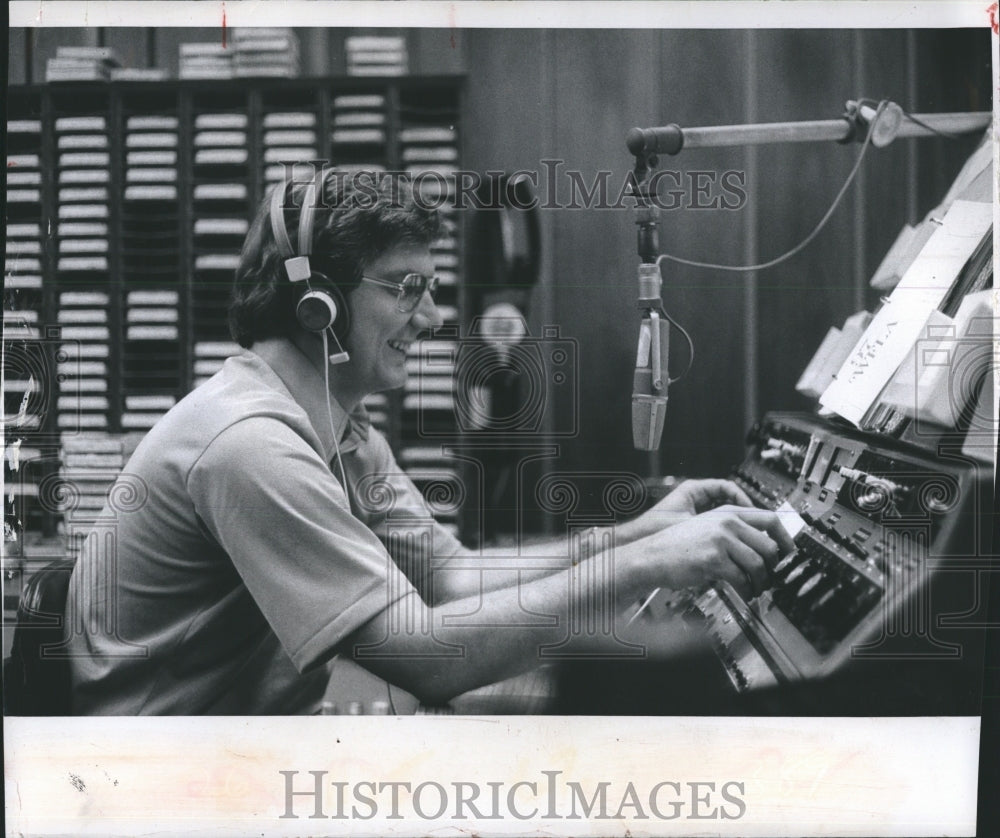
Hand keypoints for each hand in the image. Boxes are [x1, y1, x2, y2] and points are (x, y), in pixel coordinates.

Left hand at [626, 479, 753, 541]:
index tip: (750, 512)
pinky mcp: (693, 523)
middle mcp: (696, 497)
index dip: (742, 499)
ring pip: (723, 514)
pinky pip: (715, 525)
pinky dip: (724, 533)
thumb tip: (733, 523)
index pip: (728, 487)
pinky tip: (730, 545)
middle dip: (742, 513)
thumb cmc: (654, 527)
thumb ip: (709, 521)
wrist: (638, 541)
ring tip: (745, 536)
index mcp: (694, 489)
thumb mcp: (687, 521)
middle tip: (753, 525)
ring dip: (734, 524)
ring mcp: (695, 510)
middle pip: (728, 501)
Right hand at [638, 505, 795, 600]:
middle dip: (775, 567)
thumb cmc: (676, 546)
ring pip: (759, 564)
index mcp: (727, 513)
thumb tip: (761, 547)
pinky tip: (743, 592)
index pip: (770, 519)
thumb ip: (732, 531)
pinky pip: (742, 578)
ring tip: (757, 589)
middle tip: (772, 578)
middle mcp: (726, 523)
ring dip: (762, 581)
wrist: (651, 555)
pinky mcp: (714, 559)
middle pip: (769, 545)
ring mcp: (720, 540)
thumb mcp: (706, 527)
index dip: (786, 538)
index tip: (789, 552)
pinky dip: (747, 589)